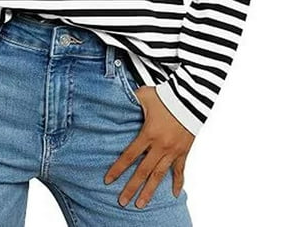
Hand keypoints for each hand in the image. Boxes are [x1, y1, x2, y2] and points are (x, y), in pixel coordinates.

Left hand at [104, 85, 194, 207]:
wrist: (191, 98)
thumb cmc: (166, 95)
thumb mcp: (144, 95)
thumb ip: (130, 100)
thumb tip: (116, 98)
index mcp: (148, 133)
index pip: (129, 155)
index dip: (118, 169)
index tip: (108, 180)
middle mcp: (160, 146)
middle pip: (143, 171)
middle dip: (131, 188)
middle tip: (122, 202)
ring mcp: (173, 151)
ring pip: (160, 176)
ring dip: (150, 191)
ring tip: (141, 204)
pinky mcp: (184, 151)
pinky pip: (180, 170)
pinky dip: (178, 183)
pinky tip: (175, 194)